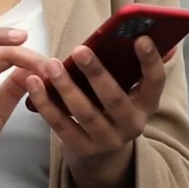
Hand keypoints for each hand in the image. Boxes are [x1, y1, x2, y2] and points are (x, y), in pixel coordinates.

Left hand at [22, 36, 171, 172]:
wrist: (100, 153)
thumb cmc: (110, 106)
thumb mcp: (126, 88)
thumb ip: (132, 63)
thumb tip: (154, 33)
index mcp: (145, 104)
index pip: (155, 83)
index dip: (150, 62)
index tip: (141, 38)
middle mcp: (131, 124)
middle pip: (115, 100)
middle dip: (97, 74)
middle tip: (80, 50)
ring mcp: (107, 140)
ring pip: (86, 113)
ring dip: (66, 87)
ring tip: (51, 65)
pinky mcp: (82, 149)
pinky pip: (61, 125)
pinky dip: (45, 103)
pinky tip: (33, 83)